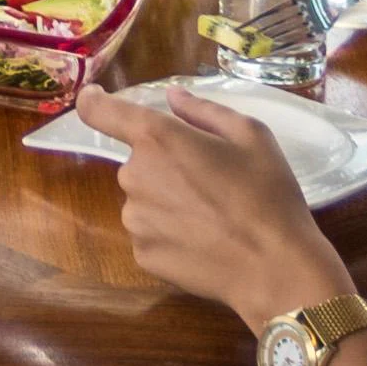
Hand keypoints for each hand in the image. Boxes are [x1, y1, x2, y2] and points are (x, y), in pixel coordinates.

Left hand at [77, 84, 336, 326]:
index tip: (94, 97)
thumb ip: (204, 111)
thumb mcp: (251, 136)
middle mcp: (134, 176)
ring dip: (167, 201)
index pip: (100, 111)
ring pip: (144, 199)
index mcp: (157, 139)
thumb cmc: (266, 195)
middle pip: (139, 162)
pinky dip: (170, 233)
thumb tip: (172, 97)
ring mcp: (134, 220)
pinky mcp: (142, 255)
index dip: (92, 100)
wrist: (273, 268)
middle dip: (165, 165)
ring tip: (212, 216)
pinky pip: (150, 233)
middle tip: (209, 181)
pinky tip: (204, 241)